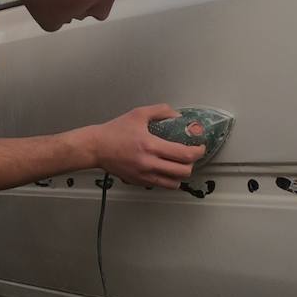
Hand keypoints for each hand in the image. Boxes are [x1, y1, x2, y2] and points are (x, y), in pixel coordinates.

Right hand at [88, 104, 207, 187]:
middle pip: (182, 172)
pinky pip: (160, 185)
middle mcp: (148, 163)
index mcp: (150, 145)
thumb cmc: (114, 131)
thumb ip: (160, 111)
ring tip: (179, 165)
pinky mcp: (138, 182)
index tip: (200, 147)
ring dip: (180, 175)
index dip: (197, 152)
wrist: (96, 147)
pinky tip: (164, 169)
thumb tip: (177, 115)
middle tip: (191, 156)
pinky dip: (167, 179)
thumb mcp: (138, 114)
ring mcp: (144, 175)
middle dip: (191, 164)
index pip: (183, 155)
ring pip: (173, 184)